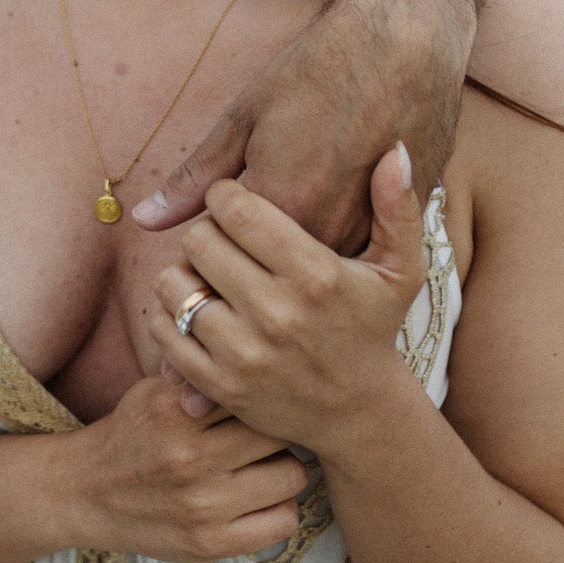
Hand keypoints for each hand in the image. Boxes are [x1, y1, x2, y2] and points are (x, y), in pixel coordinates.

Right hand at [55, 375, 309, 562]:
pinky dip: (278, 508)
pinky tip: (256, 499)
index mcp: (174, 411)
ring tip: (261, 467)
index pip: (252, 392)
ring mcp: (201, 506)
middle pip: (279, 433)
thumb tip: (251, 361)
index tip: (260, 401)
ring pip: (292, 476)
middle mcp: (188, 458)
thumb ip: (199, 377)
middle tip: (264, 436)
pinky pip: (283, 521)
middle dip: (277, 431)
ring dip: (282, 470)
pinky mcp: (211, 544)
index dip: (263, 395)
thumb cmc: (131, 435)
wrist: (85, 492)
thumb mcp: (153, 392)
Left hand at [132, 0, 471, 253]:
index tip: (218, 207)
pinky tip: (333, 203)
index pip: (216, 254)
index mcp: (280, 203)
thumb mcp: (245, 116)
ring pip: (306, 275)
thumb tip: (144, 221)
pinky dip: (330, 247)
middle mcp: (326, 230)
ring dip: (288, 258)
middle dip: (242, 255)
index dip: (209, 233)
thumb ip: (195, 178)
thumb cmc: (319, 69)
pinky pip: (347, 260)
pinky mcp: (400, 228)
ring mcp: (368, 233)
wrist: (407, 42)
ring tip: (297, 199)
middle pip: (260, 274)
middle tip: (251, 208)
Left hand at [148, 148, 426, 457]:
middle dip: (206, 230)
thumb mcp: (400, 269)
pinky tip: (199, 305)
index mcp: (315, 276)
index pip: (235, 210)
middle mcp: (278, 315)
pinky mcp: (220, 386)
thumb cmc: (372, 326)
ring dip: (183, 270)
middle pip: (199, 240)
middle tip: (223, 237)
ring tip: (209, 271)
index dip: (225, 196)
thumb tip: (398, 150)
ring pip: (174, 283)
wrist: (358, 412)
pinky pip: (164, 330)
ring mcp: (245, 354)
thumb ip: (398, 208)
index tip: (236, 201)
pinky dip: (170, 312)